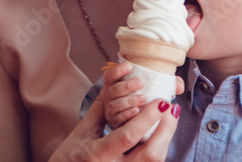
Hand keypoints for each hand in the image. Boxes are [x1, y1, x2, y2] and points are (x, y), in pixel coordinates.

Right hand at [50, 93, 178, 161]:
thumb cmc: (69, 156)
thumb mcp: (82, 131)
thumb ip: (100, 109)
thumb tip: (115, 85)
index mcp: (98, 155)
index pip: (127, 136)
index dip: (147, 118)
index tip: (160, 102)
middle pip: (150, 155)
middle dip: (166, 131)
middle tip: (172, 109)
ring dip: (166, 139)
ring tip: (170, 118)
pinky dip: (159, 148)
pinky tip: (162, 134)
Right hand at [102, 62, 184, 129]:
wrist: (148, 130)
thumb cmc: (152, 104)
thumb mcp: (160, 92)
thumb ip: (170, 86)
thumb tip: (179, 86)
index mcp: (118, 87)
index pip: (110, 76)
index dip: (117, 70)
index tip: (130, 66)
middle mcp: (112, 99)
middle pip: (111, 90)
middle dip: (125, 85)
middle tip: (140, 82)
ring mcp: (113, 113)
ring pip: (113, 106)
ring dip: (128, 100)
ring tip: (143, 99)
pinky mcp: (117, 126)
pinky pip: (118, 120)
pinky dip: (127, 114)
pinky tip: (137, 112)